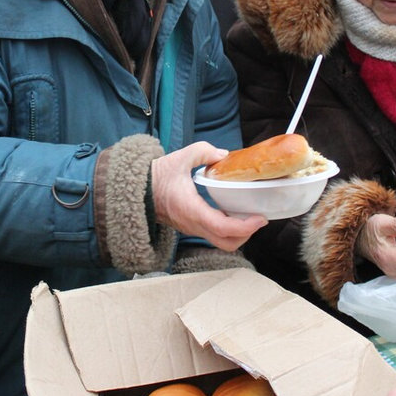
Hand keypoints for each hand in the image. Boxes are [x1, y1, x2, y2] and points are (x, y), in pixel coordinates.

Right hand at [152, 142, 266, 250]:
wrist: (136, 189)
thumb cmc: (157, 175)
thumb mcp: (181, 157)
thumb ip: (204, 152)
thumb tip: (224, 155)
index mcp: (192, 210)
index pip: (223, 228)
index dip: (245, 227)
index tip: (260, 218)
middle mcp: (193, 224)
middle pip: (227, 243)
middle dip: (247, 234)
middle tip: (258, 218)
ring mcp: (191, 228)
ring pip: (221, 242)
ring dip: (238, 234)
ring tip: (248, 217)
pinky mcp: (190, 227)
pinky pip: (213, 236)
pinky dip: (228, 230)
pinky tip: (233, 213)